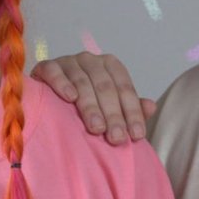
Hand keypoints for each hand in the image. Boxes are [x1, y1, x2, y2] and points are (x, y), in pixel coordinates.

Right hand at [31, 53, 155, 144]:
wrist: (48, 96)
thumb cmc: (85, 102)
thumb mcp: (109, 106)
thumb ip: (130, 107)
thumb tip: (151, 107)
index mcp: (109, 66)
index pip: (125, 88)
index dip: (132, 112)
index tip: (136, 135)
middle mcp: (90, 60)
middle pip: (105, 87)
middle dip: (113, 114)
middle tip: (116, 138)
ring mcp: (68, 61)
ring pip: (82, 82)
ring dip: (91, 106)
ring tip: (97, 128)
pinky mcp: (46, 66)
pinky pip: (55, 72)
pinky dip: (62, 83)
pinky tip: (70, 98)